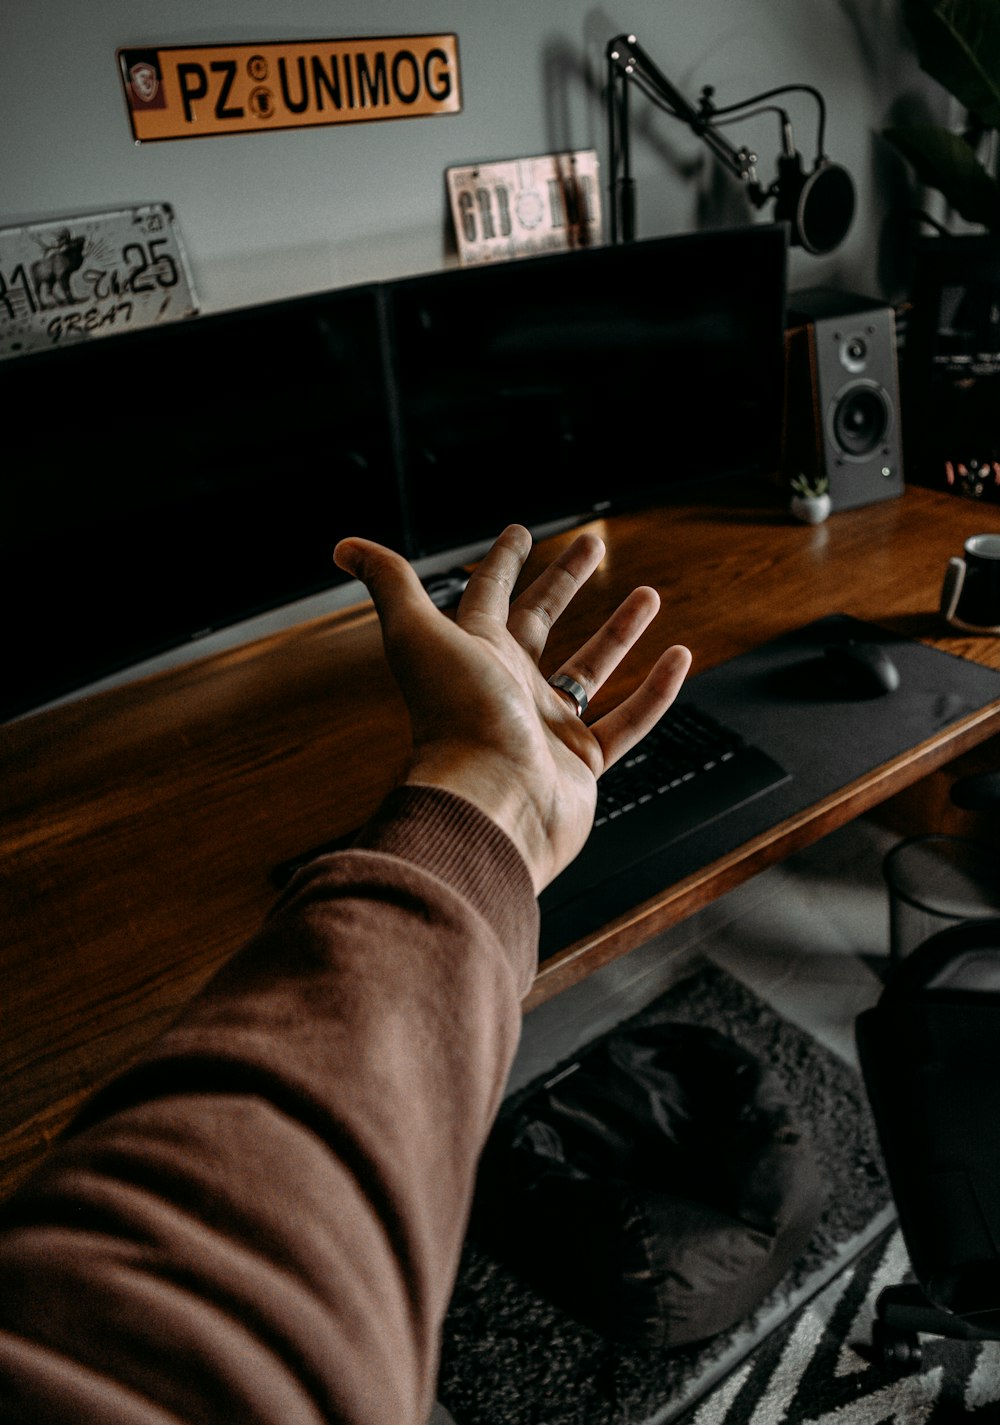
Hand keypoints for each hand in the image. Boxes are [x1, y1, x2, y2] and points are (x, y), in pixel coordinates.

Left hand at [334, 525, 690, 891]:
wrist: (489, 806)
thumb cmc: (455, 720)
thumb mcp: (418, 635)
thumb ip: (390, 584)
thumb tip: (343, 546)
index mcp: (474, 653)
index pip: (489, 595)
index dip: (502, 561)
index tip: (520, 530)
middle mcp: (509, 687)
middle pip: (540, 623)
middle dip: (563, 581)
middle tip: (593, 543)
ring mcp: (546, 727)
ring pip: (590, 669)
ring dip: (618, 631)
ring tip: (649, 594)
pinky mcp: (582, 764)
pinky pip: (627, 720)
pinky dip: (655, 691)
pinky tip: (679, 656)